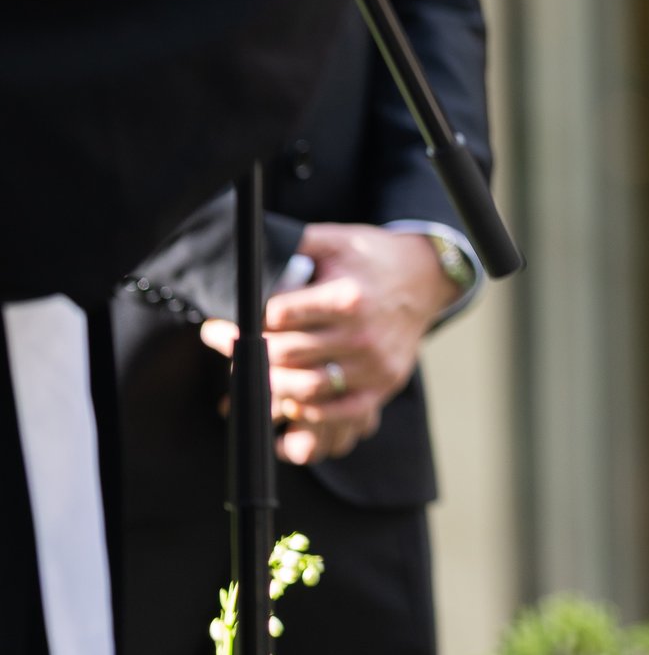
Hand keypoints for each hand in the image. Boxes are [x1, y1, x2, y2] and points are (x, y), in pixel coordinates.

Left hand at [202, 222, 455, 465]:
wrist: (424, 278)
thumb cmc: (370, 258)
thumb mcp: (335, 240)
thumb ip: (294, 244)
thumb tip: (248, 252)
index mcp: (348, 296)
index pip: (279, 315)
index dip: (243, 319)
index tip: (218, 321)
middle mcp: (363, 334)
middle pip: (287, 354)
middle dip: (246, 352)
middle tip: (221, 346)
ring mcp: (374, 365)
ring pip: (306, 389)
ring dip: (270, 386)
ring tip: (251, 373)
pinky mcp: (383, 385)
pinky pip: (338, 413)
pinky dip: (307, 414)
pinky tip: (288, 403)